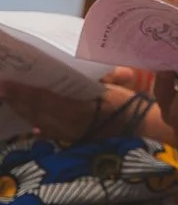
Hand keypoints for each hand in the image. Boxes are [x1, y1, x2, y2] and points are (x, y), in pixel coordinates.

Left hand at [0, 81, 132, 142]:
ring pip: (36, 121)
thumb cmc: (125, 106)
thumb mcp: (112, 88)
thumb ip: (98, 78)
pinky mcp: (68, 139)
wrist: (135, 131)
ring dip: (21, 110)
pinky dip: (32, 121)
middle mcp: (68, 124)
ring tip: (8, 99)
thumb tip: (86, 65)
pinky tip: (25, 115)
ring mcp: (67, 134)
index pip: (44, 100)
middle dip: (16, 101)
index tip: (6, 84)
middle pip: (35, 112)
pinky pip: (44, 130)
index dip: (23, 93)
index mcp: (78, 109)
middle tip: (2, 88)